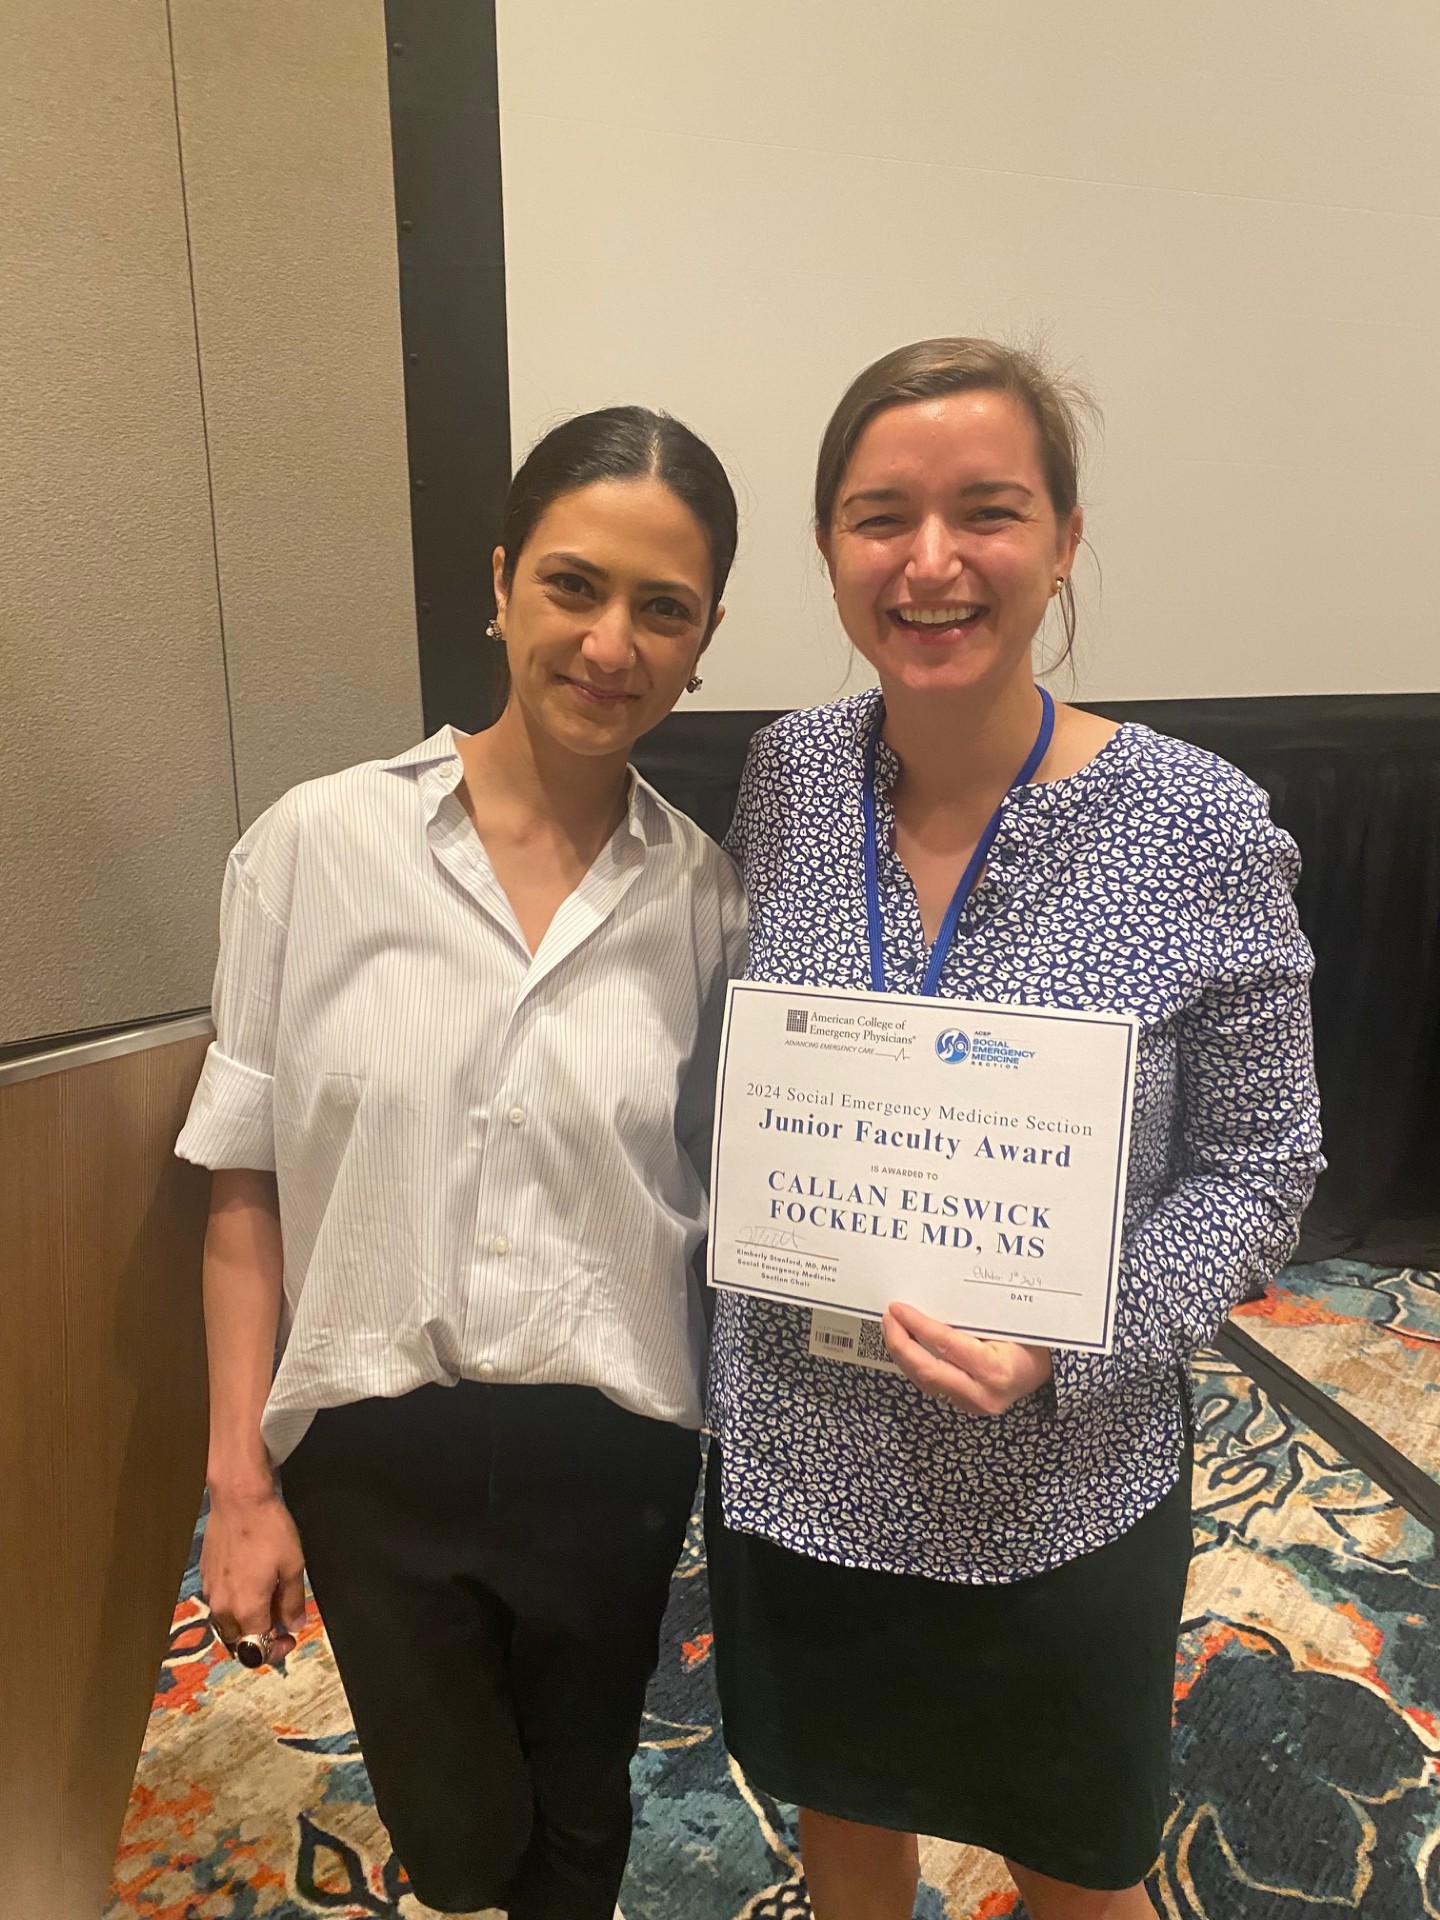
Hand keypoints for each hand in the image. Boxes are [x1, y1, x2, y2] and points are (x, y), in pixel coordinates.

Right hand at [200, 1480, 306, 1665]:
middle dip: (259, 1639)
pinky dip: (235, 1603)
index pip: (258, 1648)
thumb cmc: (270, 1530)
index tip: (290, 1637)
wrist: (238, 1499)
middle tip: (279, 1622)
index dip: (277, 1650)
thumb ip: (292, 1601)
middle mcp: (223, 1607)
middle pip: (238, 1641)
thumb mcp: (292, 1566)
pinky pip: (219, 1601)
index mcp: (247, 1609)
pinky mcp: (204, 1575)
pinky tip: (250, 1582)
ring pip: (226, 1623)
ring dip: (245, 1622)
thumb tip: (294, 1625)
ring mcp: (209, 1591)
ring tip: (266, 1600)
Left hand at [882, 1301, 1052, 1415]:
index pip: (945, 1345)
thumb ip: (975, 1317)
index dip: (917, 1326)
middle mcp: (982, 1394)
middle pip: (927, 1371)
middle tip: (888, 1318)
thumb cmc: (1033, 1340)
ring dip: (903, 1354)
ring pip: (925, 1381)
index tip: (898, 1308)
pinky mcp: (965, 1405)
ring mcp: (972, 1404)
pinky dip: (916, 1364)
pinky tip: (906, 1346)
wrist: (1050, 1370)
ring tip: (891, 1328)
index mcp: (995, 1371)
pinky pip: (932, 1385)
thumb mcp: (1010, 1322)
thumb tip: (935, 1294)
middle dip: (900, 1343)